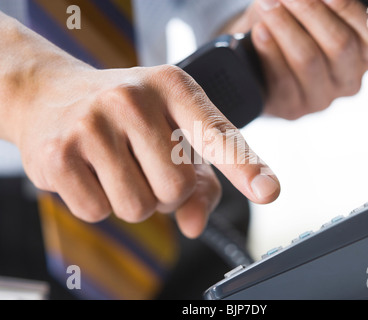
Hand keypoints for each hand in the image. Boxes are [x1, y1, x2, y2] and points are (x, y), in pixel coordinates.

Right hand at [10, 65, 279, 238]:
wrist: (50, 95)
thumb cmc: (123, 115)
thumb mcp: (169, 130)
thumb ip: (199, 180)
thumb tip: (195, 225)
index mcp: (174, 87)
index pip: (217, 134)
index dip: (245, 166)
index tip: (268, 191)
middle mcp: (134, 98)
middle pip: (177, 189)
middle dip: (166, 192)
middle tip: (144, 165)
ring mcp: (93, 123)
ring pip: (139, 208)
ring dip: (134, 200)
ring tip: (117, 167)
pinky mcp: (59, 153)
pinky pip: (98, 212)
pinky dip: (99, 203)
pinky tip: (89, 172)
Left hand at [224, 0, 367, 119]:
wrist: (262, 69)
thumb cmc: (295, 31)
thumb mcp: (313, 14)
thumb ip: (320, 3)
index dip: (349, 9)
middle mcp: (350, 81)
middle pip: (338, 44)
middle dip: (310, 11)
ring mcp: (322, 99)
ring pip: (308, 59)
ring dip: (284, 25)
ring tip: (267, 2)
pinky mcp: (293, 109)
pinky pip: (282, 78)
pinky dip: (269, 50)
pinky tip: (259, 31)